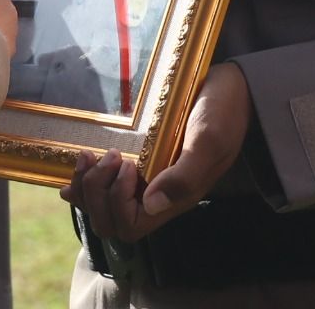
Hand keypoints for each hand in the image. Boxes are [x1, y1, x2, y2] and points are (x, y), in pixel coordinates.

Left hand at [63, 62, 250, 241]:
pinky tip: (83, 161)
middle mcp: (158, 197)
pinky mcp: (140, 164)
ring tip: (90, 154)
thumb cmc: (223, 112)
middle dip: (97, 193)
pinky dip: (84, 179)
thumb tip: (151, 204)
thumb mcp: (209, 140)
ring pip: (101, 208)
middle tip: (109, 154)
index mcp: (175, 199)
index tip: (127, 163)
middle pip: (110, 222)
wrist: (231, 88)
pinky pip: (103, 186)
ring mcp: (146, 182)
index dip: (118, 202)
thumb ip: (185, 175)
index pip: (131, 226)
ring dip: (87, 186)